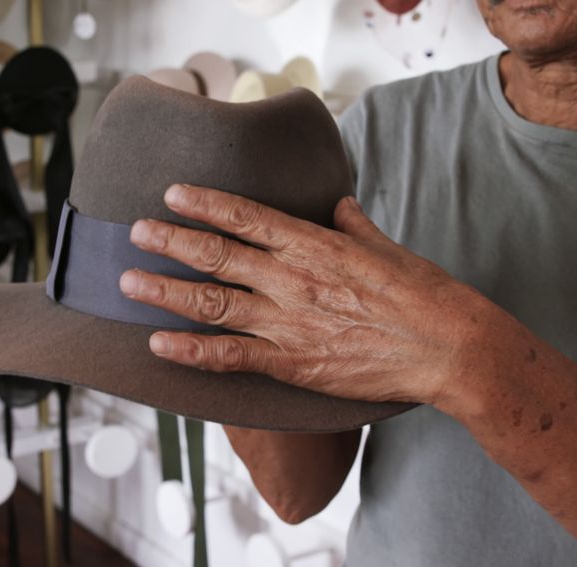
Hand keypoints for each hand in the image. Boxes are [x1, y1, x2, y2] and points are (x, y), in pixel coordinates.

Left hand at [119, 184, 496, 404]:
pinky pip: (229, 357)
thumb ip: (355, 226)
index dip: (205, 203)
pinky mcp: (292, 363)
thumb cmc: (424, 296)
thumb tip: (340, 206)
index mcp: (315, 245)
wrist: (447, 348)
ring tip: (129, 282)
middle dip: (170, 241)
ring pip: (212, 302)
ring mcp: (288, 322)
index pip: (246, 216)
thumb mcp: (388, 248)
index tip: (173, 193)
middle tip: (135, 232)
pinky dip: (190, 352)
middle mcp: (292, 279)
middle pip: (216, 255)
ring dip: (165, 291)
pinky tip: (158, 345)